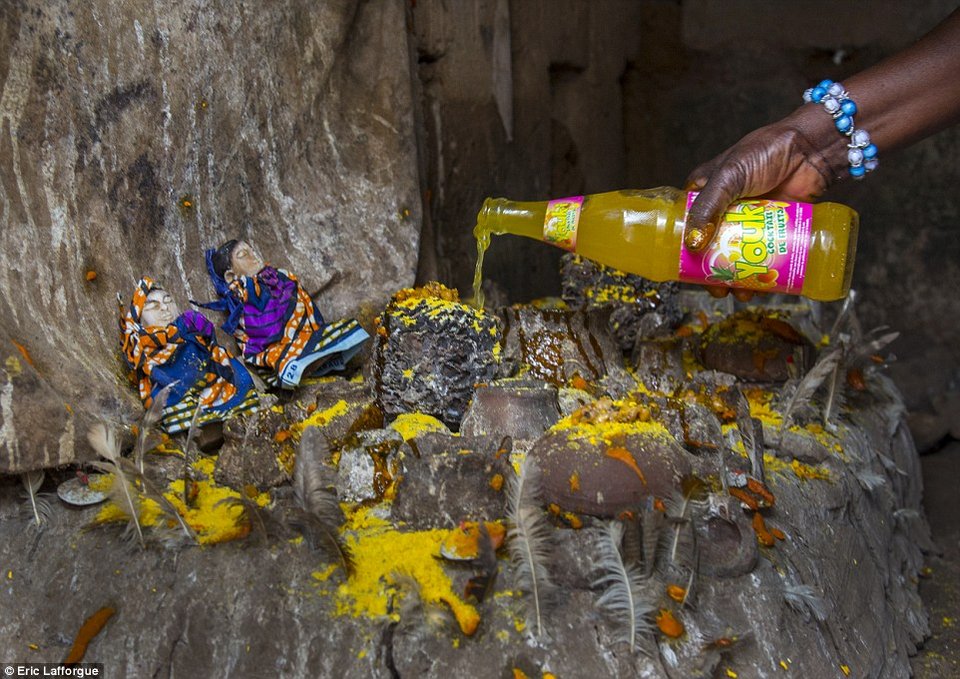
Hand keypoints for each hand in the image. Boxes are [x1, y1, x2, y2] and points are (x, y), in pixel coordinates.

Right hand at [683, 108, 841, 298]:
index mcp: (704, 192)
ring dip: (737, 276)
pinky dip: (760, 271)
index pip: (687, 226)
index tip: (688, 272)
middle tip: (718, 289)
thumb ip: (708, 207)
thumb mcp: (728, 177)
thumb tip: (694, 244)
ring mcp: (749, 220)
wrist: (811, 149)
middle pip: (712, 247)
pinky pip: (762, 254)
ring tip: (742, 291)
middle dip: (713, 272)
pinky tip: (760, 285)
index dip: (686, 251)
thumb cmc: (765, 151)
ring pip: (737, 255)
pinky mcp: (773, 227)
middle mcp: (724, 208)